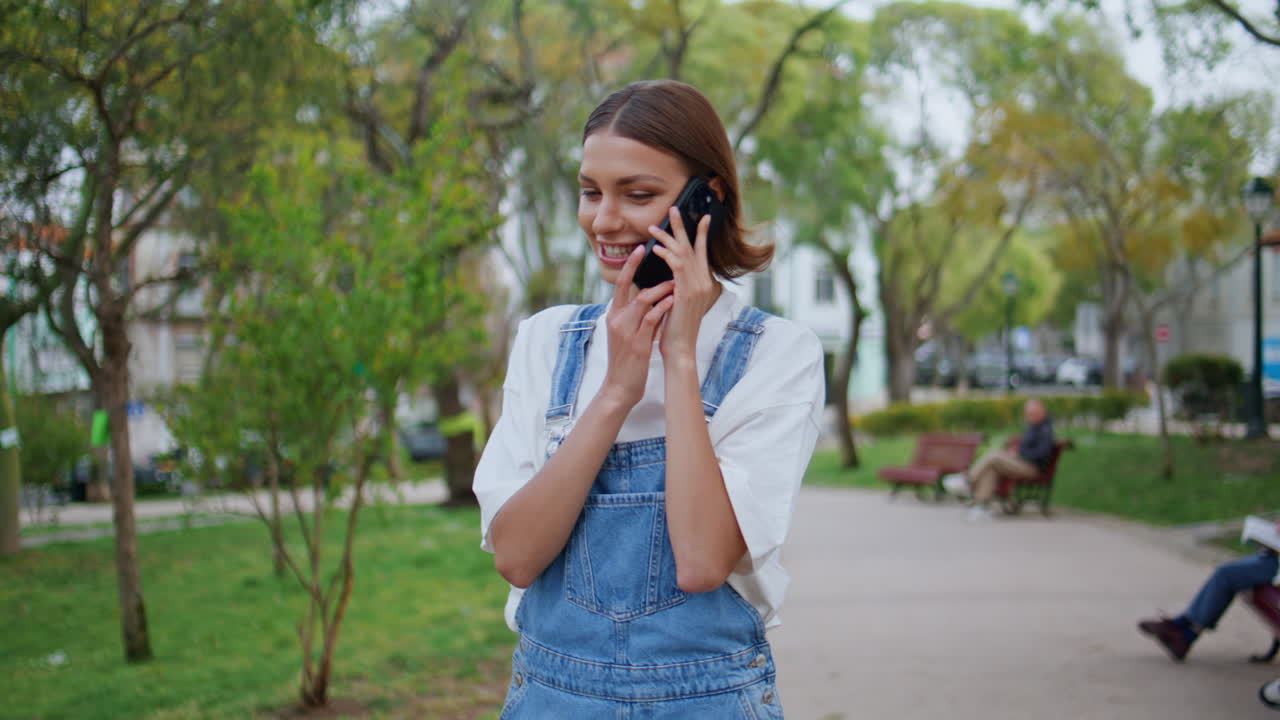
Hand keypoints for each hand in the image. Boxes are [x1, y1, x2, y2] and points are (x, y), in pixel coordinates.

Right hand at [601, 247, 674, 407]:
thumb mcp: (628, 332)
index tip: (641, 248)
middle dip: (644, 270)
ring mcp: (626, 331)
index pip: (620, 285)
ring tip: (675, 283)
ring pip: (642, 300)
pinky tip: (673, 300)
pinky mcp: (637, 344)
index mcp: (614, 315)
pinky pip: (650, 320)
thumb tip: (654, 296)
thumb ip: (638, 314)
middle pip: (631, 287)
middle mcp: (616, 320)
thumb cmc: (628, 359)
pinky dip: (662, 307)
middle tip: (664, 258)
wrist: (620, 386)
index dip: (629, 265)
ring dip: (661, 289)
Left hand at [649, 207, 718, 363]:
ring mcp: (697, 287)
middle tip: (674, 208)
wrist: (680, 348)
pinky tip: (655, 248)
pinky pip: (677, 267)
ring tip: (653, 227)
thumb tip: (671, 275)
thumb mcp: (678, 302)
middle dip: (683, 227)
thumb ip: (677, 286)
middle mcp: (703, 282)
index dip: (701, 234)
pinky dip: (666, 255)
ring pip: (683, 253)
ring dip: (668, 238)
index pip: (702, 253)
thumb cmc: (675, 328)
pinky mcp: (686, 292)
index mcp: (702, 283)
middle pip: (694, 247)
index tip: (702, 217)